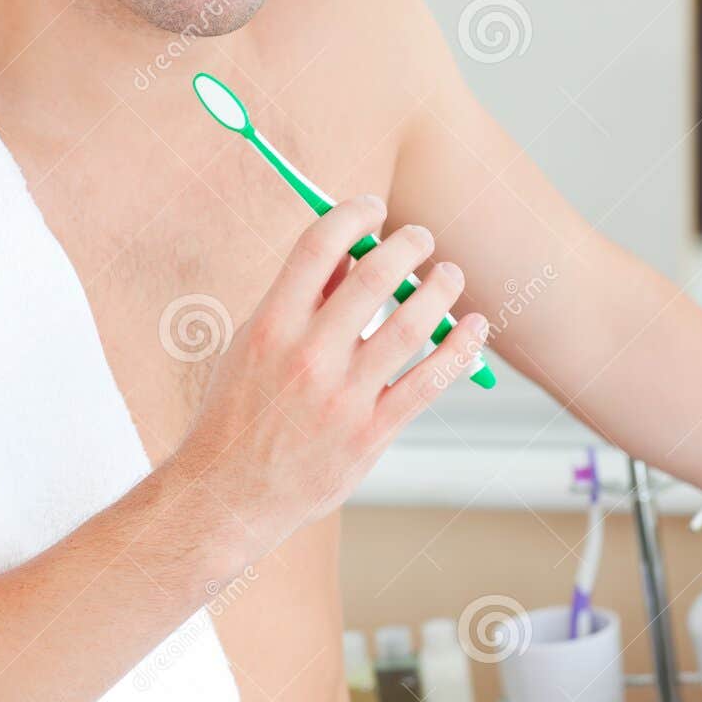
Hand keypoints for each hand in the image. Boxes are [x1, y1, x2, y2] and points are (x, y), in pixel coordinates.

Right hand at [172, 194, 488, 559]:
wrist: (229, 494)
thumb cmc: (241, 411)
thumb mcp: (253, 344)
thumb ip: (301, 299)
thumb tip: (348, 250)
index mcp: (270, 325)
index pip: (318, 247)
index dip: (352, 215)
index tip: (374, 207)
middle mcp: (307, 357)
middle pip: (373, 277)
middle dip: (408, 245)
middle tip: (423, 238)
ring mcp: (342, 398)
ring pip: (411, 325)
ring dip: (441, 289)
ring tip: (450, 275)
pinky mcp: (370, 434)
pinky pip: (429, 380)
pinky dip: (459, 348)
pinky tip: (473, 327)